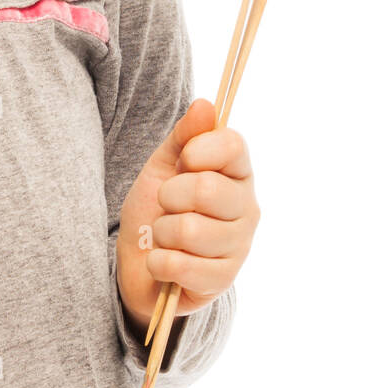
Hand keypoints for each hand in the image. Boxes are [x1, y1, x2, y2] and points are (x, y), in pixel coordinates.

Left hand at [116, 97, 259, 333]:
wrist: (139, 263)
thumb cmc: (156, 209)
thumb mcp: (162, 166)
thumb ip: (184, 137)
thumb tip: (205, 105)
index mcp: (237, 174)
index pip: (234, 146)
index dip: (200, 150)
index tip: (183, 161)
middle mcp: (247, 208)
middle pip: (206, 189)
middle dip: (169, 196)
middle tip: (166, 205)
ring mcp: (238, 247)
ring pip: (189, 230)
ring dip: (162, 232)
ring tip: (165, 236)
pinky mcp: (223, 282)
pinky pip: (180, 265)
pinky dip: (158, 262)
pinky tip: (163, 262)